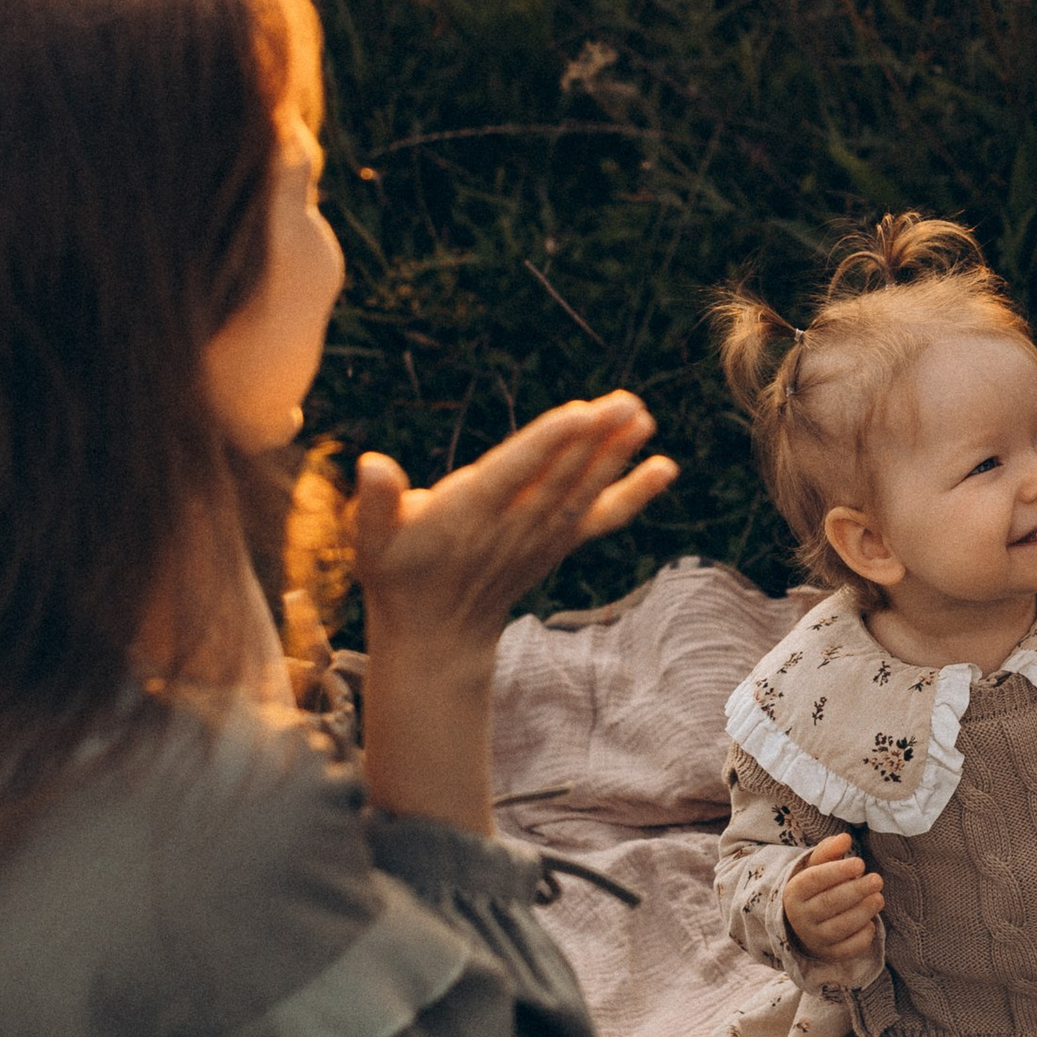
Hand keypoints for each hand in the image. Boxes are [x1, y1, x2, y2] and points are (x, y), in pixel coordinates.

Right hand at [356, 391, 675, 827]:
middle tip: (627, 402)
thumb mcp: (371, 540)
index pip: (515, 473)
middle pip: (561, 476)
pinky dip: (636, 494)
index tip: (578, 414)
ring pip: (585, 490)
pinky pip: (603, 518)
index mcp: (469, 514)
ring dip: (617, 456)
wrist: (437, 634)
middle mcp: (513, 525)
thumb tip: (371, 464)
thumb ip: (373, 502)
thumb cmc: (399, 573)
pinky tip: (665, 467)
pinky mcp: (559, 543)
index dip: (547, 443)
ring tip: (643, 417)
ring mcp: (541, 536)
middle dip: (595, 440)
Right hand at [783, 833, 884, 970]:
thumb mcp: (817, 867)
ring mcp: (814, 938)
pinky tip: (871, 924)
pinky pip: (847, 949)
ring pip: (839, 927)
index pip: (814, 880)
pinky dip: (862, 938)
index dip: (838, 871)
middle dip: (856, 891)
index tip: (860, 863)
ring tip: (879, 898)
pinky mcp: (829, 954)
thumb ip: (829, 851)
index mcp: (794, 892)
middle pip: (828, 903)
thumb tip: (844, 838)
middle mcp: (800, 917)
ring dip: (863, 912)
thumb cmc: (817, 888)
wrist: (805, 923)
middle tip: (877, 880)